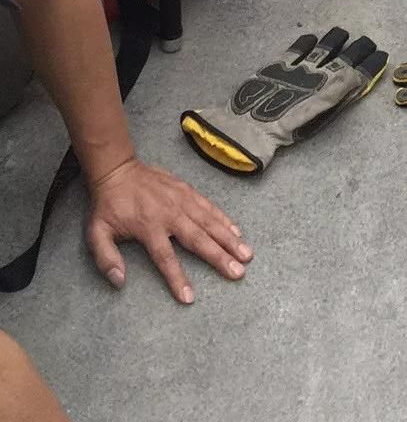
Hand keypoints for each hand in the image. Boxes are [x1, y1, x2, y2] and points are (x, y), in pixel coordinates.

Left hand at [85, 156, 252, 304]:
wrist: (118, 170)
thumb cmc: (108, 206)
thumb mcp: (97, 233)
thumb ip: (106, 258)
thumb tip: (119, 282)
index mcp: (148, 227)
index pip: (165, 258)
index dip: (177, 278)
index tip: (189, 297)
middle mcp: (169, 214)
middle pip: (198, 239)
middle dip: (219, 257)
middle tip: (238, 272)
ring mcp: (181, 200)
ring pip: (209, 222)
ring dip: (229, 238)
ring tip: (247, 253)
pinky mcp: (187, 190)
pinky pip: (209, 207)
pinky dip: (224, 219)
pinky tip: (237, 231)